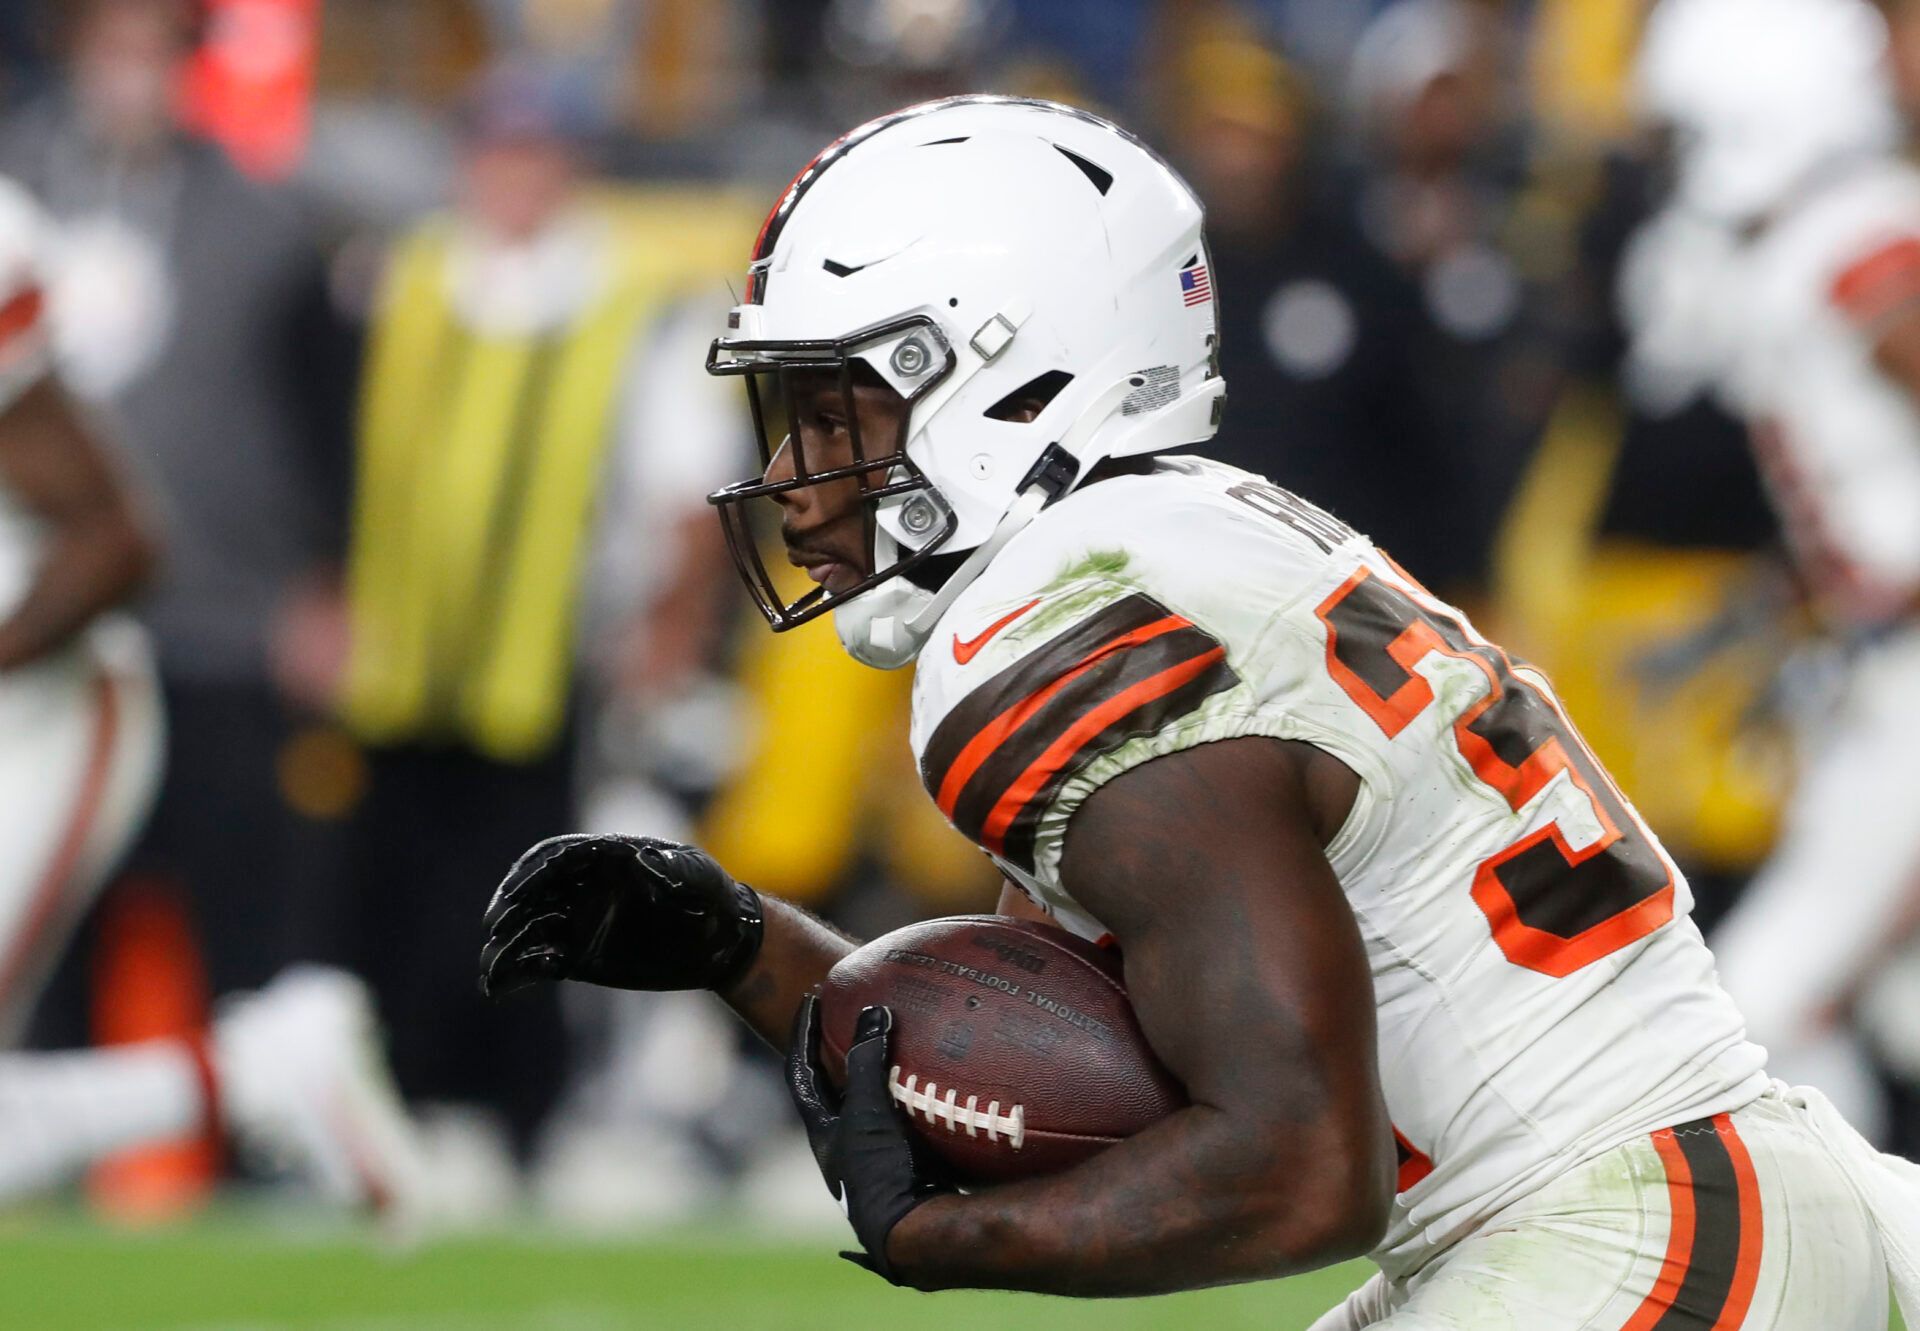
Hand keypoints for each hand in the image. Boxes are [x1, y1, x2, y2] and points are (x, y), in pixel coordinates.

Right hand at [478, 834, 762, 997]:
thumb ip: (675, 867)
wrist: (720, 941)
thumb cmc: (712, 897)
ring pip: (530, 930)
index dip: (532, 874)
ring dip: (506, 948)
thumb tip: (645, 859)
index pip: (557, 859)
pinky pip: (539, 962)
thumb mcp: (701, 877)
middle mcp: (584, 888)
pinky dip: (517, 973)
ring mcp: (579, 921)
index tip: (515, 894)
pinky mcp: (578, 957)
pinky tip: (498, 988)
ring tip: (489, 971)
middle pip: (533, 893)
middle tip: (494, 931)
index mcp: (606, 859)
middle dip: (510, 910)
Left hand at [786, 996, 955, 1284]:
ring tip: (898, 1044)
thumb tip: (873, 1010)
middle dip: (840, 1055)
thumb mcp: (866, 1113)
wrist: (912, 1234)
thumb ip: (866, 1061)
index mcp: (823, 1133)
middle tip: (852, 1017)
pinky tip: (942, 1087)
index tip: (811, 998)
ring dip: (880, 1077)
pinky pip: (908, 1123)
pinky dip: (917, 1100)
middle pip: (832, 1091)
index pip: (800, 1072)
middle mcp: (843, 1149)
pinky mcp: (908, 1170)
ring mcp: (875, 1163)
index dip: (802, 1034)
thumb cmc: (879, 1174)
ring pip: (871, 1109)